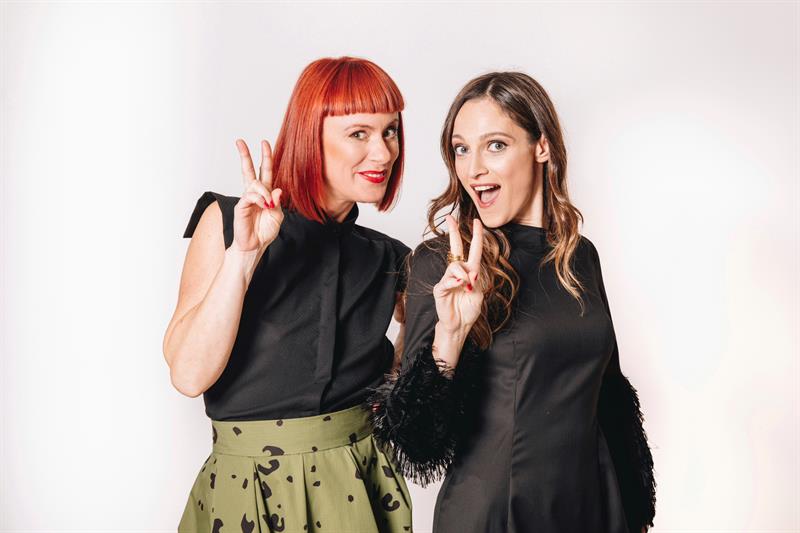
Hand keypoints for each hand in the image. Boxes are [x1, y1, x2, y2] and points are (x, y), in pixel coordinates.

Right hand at [231, 139, 283, 252]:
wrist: (255, 245)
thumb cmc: (265, 231)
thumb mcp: (278, 215)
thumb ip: (278, 202)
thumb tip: (277, 190)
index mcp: (265, 193)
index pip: (265, 171)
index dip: (265, 157)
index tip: (264, 143)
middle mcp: (254, 193)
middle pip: (249, 169)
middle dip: (245, 154)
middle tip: (239, 141)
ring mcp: (246, 198)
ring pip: (254, 184)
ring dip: (264, 192)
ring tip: (268, 205)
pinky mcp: (241, 205)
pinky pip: (250, 195)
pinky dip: (259, 199)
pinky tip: (263, 206)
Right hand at [433, 215, 483, 333]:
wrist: (460, 325)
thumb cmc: (469, 309)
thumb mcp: (479, 292)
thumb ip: (476, 280)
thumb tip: (469, 272)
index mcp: (469, 271)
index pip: (472, 250)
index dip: (476, 236)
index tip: (477, 222)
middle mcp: (457, 272)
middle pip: (455, 248)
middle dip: (453, 232)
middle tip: (450, 218)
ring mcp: (447, 279)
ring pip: (454, 265)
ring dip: (463, 273)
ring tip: (467, 285)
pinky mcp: (440, 289)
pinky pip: (447, 280)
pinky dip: (454, 282)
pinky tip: (460, 285)